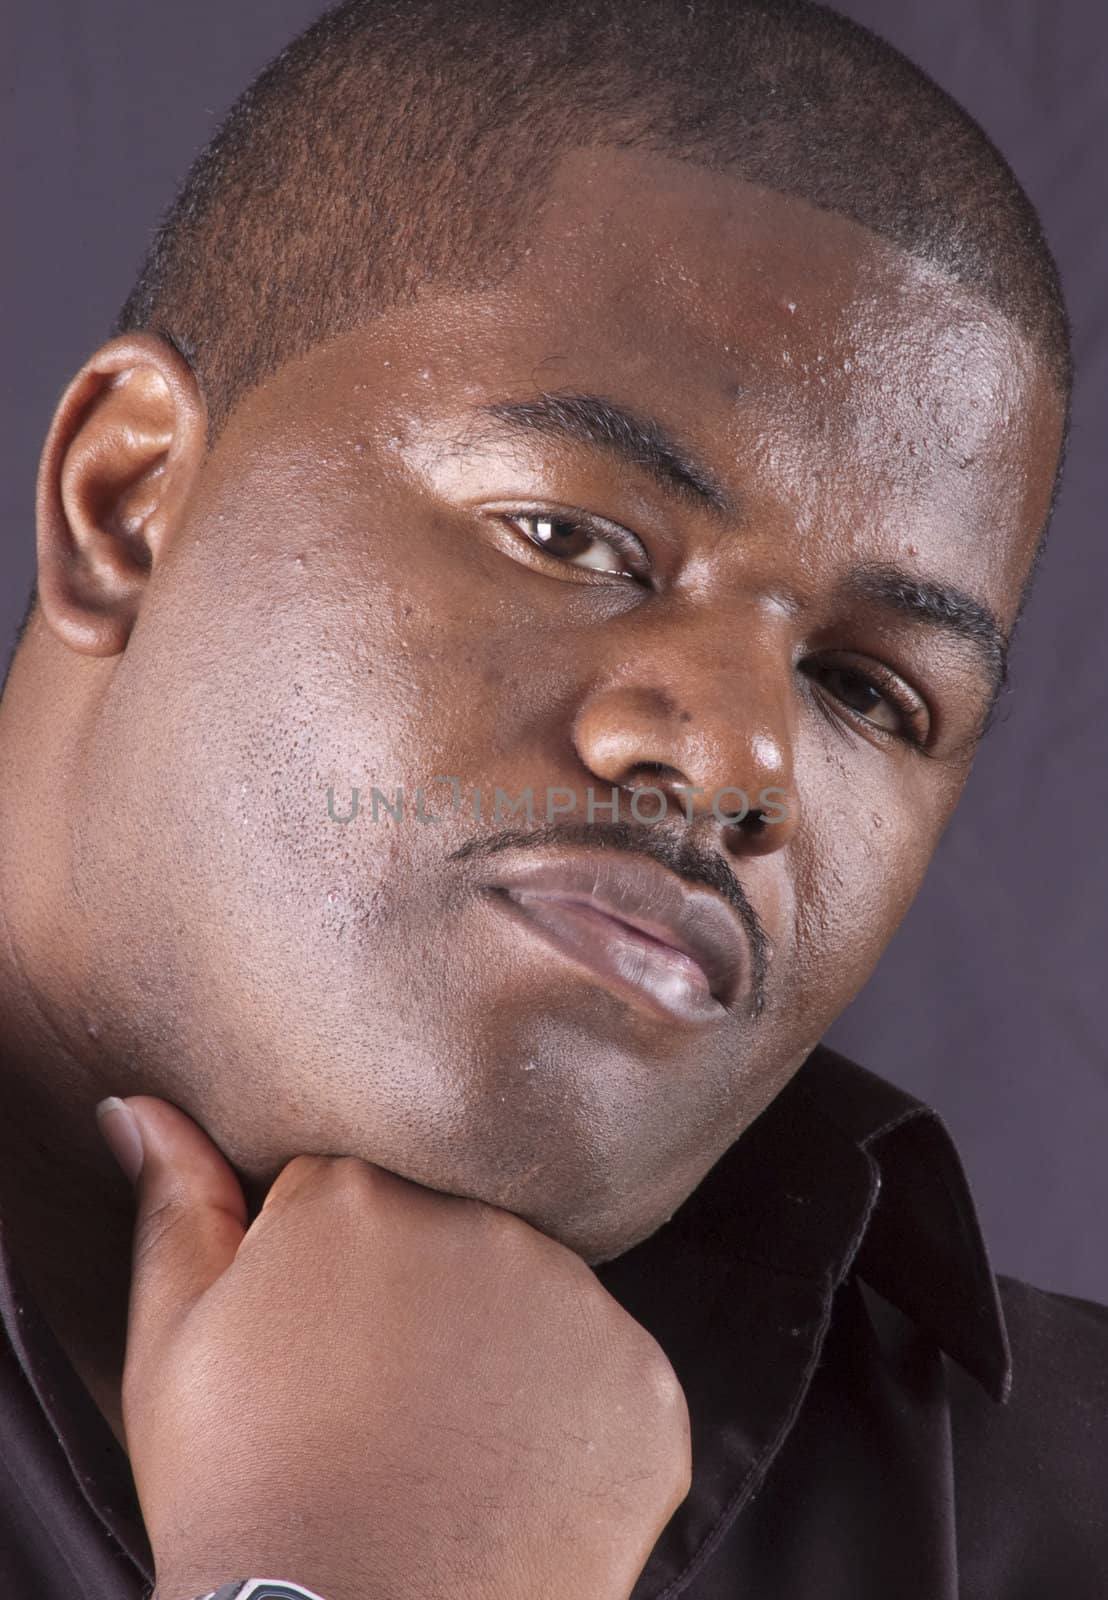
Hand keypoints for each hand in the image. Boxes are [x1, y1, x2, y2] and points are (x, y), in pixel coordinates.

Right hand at [97, 1096, 692, 1599]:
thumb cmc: (244, 1495)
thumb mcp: (174, 1347)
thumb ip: (177, 1205)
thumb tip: (142, 1107)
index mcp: (357, 1191)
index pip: (360, 1194)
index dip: (337, 1272)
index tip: (323, 1340)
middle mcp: (480, 1217)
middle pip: (456, 1232)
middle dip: (426, 1298)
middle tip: (384, 1402)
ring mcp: (574, 1300)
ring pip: (538, 1300)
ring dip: (506, 1353)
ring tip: (448, 1447)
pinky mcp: (643, 1381)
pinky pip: (610, 1378)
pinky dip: (575, 1423)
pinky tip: (515, 1478)